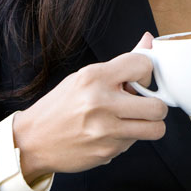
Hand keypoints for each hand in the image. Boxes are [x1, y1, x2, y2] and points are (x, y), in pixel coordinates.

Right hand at [13, 32, 167, 181]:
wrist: (31, 141)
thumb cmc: (60, 106)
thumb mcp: (86, 77)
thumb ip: (122, 63)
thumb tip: (149, 40)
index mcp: (94, 77)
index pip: (143, 65)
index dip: (146, 73)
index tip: (138, 80)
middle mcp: (101, 102)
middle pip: (158, 106)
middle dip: (156, 105)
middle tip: (142, 105)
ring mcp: (105, 130)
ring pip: (155, 129)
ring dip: (149, 125)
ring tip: (133, 120)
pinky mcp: (107, 151)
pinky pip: (135, 143)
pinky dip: (128, 138)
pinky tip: (111, 133)